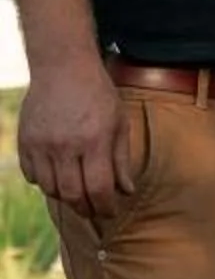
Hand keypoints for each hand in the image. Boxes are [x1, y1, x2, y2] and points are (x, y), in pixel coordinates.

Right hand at [17, 56, 130, 221]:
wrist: (63, 67)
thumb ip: (122, 159)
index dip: (106, 207)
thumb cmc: (98, 95)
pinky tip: (57, 176)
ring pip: (50, 189)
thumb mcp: (119, 123)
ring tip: (77, 194)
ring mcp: (41, 144)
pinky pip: (31, 175)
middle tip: (94, 211)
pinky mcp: (25, 140)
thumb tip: (126, 191)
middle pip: (72, 194)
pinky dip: (44, 182)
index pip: (99, 189)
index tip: (111, 211)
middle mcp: (65, 145)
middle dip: (85, 209)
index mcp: (94, 141)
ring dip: (64, 197)